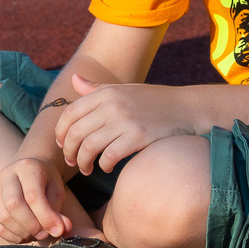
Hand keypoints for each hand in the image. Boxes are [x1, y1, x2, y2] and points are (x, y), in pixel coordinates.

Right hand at [0, 155, 78, 245]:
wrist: (26, 173)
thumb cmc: (44, 183)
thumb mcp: (56, 192)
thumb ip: (58, 211)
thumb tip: (61, 230)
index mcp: (27, 167)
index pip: (33, 195)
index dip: (45, 217)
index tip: (57, 230)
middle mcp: (6, 175)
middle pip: (13, 205)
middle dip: (32, 225)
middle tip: (45, 234)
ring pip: (3, 218)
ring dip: (22, 233)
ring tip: (36, 234)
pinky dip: (11, 236)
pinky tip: (23, 235)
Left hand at [51, 72, 198, 175]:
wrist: (187, 108)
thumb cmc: (153, 101)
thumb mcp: (124, 89)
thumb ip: (97, 88)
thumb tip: (74, 79)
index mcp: (107, 92)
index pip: (70, 113)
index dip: (60, 131)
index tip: (62, 143)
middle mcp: (113, 104)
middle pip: (76, 132)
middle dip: (69, 151)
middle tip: (71, 162)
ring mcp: (126, 120)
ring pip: (89, 146)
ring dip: (83, 162)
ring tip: (86, 168)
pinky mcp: (139, 136)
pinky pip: (109, 155)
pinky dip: (103, 165)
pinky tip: (106, 167)